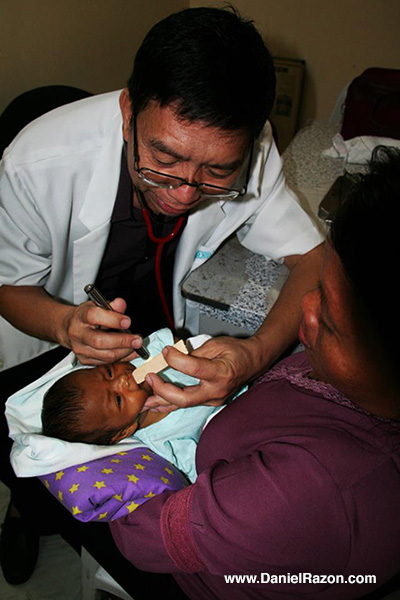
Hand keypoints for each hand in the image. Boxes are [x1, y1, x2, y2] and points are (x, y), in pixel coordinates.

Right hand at [61, 297, 145, 364]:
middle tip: (138, 340)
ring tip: (135, 346)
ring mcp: (80, 349)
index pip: (94, 316)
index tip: (128, 321)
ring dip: (124, 352)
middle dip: (122, 341)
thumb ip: (112, 305)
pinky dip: (121, 358)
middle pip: (100, 341)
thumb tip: (121, 304)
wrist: (70, 328)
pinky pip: (106, 362)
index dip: (112, 319)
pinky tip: (129, 352)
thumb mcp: (97, 305)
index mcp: (81, 316)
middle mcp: (78, 333)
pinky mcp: (84, 360)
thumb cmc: (86, 316)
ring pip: (105, 355)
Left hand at [143, 335, 264, 412]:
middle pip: (185, 398)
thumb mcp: (216, 344)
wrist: (253, 362)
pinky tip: (156, 404)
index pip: (194, 369)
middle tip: (149, 378)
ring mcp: (212, 400)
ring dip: (161, 402)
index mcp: (221, 372)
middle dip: (163, 390)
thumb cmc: (237, 351)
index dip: (176, 360)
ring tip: (143, 402)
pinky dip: (170, 403)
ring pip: (183, 404)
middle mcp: (216, 391)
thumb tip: (172, 356)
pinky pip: (186, 404)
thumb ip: (194, 352)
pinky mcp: (208, 402)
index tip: (165, 351)